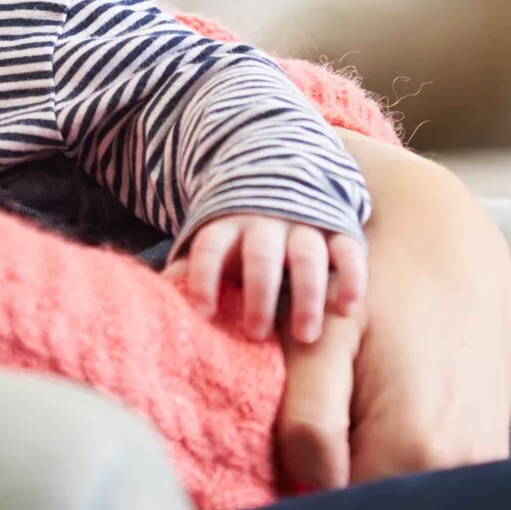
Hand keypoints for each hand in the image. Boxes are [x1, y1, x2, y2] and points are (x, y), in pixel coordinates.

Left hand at [169, 214, 368, 343]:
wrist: (283, 173)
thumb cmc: (240, 232)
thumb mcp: (213, 242)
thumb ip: (190, 269)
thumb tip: (159, 299)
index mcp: (228, 225)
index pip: (211, 246)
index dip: (204, 276)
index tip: (203, 312)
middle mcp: (266, 224)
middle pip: (261, 255)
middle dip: (259, 294)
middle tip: (256, 334)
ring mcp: (304, 224)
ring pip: (307, 255)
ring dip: (308, 295)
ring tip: (305, 336)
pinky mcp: (337, 229)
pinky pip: (348, 249)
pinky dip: (352, 277)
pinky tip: (349, 309)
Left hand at [273, 137, 510, 492]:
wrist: (455, 243)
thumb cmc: (379, 283)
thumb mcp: (324, 341)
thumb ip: (305, 424)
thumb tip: (303, 493)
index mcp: (413, 451)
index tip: (274, 483)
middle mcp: (458, 469)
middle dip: (330, 499)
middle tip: (302, 451)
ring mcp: (481, 463)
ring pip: (399, 501)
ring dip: (363, 482)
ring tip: (341, 429)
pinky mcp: (490, 450)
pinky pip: (429, 483)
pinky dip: (395, 470)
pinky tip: (374, 427)